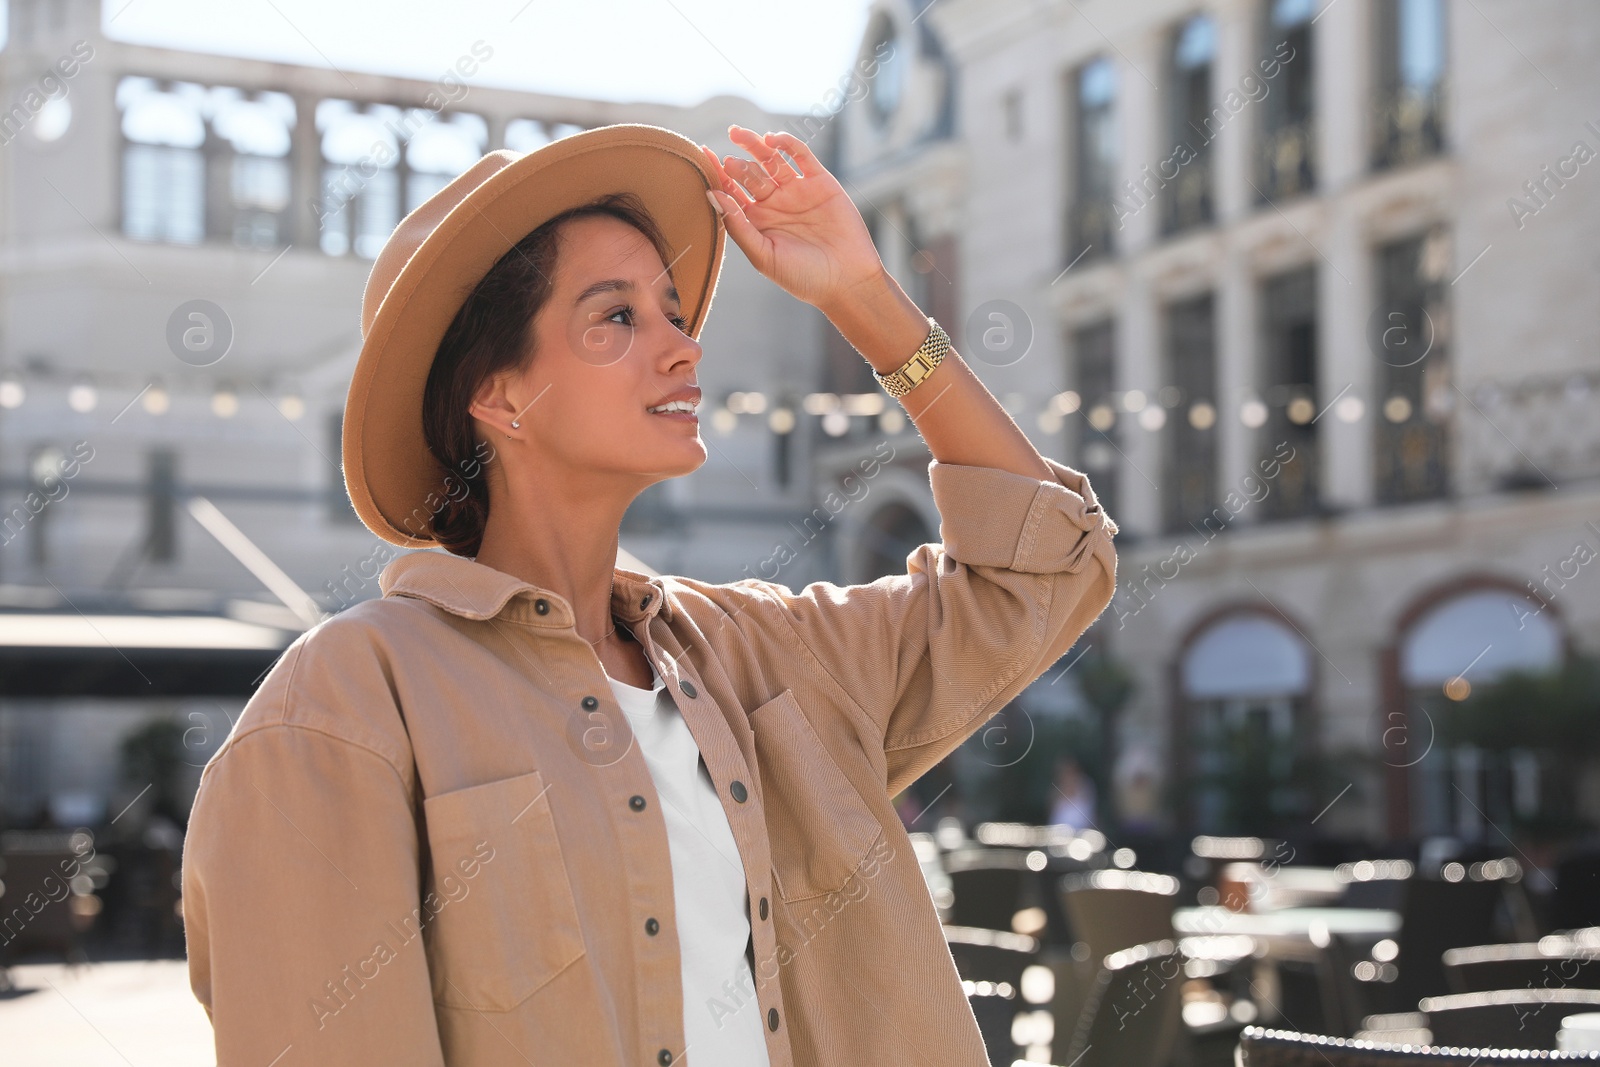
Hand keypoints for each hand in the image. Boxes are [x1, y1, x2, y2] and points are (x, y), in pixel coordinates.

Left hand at [699, 125, 886, 313]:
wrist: (847, 281)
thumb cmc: (802, 277)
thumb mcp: (763, 255)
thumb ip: (737, 225)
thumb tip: (712, 194)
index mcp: (757, 220)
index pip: (731, 191)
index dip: (716, 174)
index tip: (701, 157)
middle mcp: (775, 203)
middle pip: (749, 173)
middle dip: (736, 164)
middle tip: (727, 161)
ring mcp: (797, 190)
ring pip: (772, 160)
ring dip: (755, 145)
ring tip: (739, 135)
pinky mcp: (820, 182)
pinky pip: (801, 156)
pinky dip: (787, 144)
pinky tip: (773, 139)